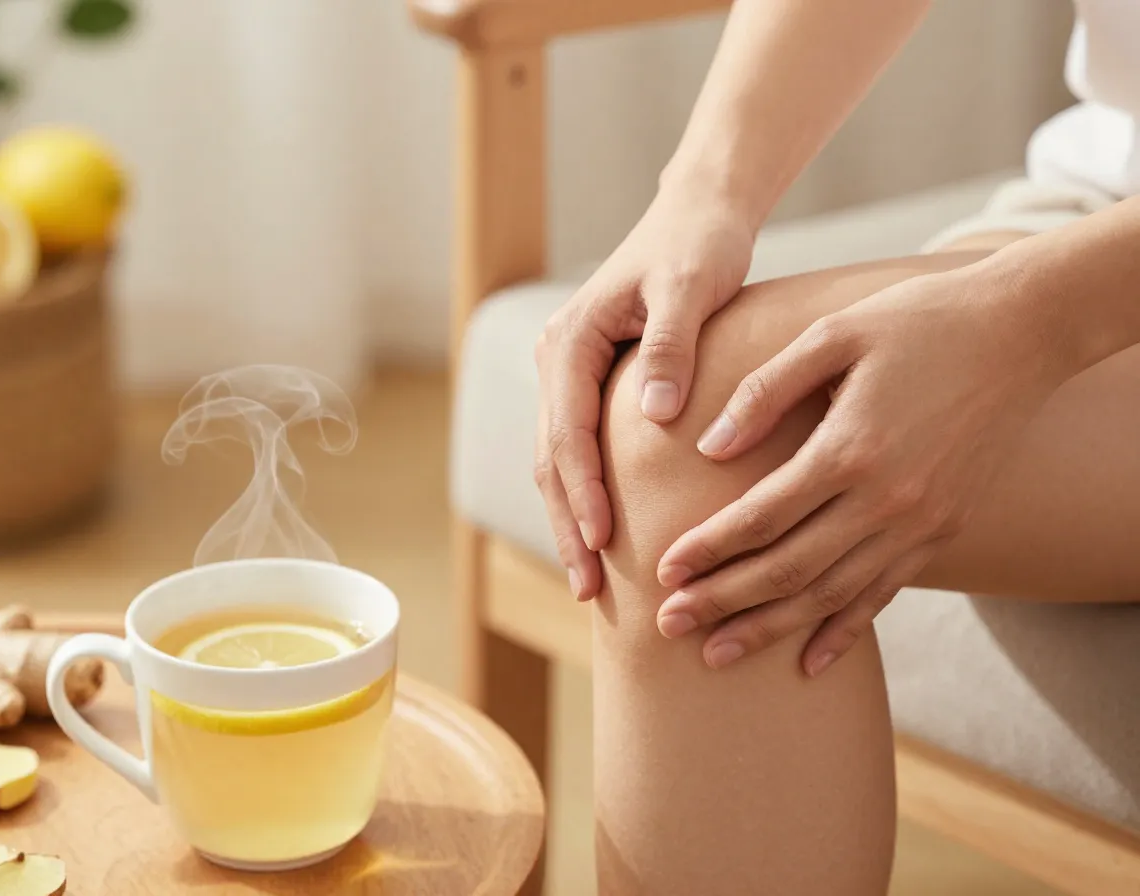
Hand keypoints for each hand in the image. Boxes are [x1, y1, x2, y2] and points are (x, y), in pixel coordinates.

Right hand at [535, 176, 756, 599]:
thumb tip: (660, 417)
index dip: (583, 491)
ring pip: (558, 460)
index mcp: (572, 340)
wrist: (698, 213)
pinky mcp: (592, 384)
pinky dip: (587, 495)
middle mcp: (559, 359)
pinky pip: (579, 449)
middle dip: (568, 524)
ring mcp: (571, 374)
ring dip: (572, 519)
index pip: (568, 430)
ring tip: (590, 580)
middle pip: (552, 457)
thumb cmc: (697, 244)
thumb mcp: (691, 285)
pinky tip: (606, 536)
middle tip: (588, 589)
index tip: (603, 542)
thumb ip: (674, 347)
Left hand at [654, 265, 1066, 672]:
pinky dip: (843, 631)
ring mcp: (920, 522)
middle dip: (723, 601)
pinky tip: (808, 662)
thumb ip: (765, 391)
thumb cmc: (915, 322)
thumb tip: (708, 448)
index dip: (709, 548)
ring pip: (831, 594)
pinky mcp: (943, 529)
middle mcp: (888, 499)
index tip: (664, 571)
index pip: (761, 516)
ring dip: (770, 628)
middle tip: (669, 624)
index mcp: (852, 447)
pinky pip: (884, 594)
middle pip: (789, 568)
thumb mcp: (832, 334)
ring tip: (716, 655)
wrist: (1021, 332)